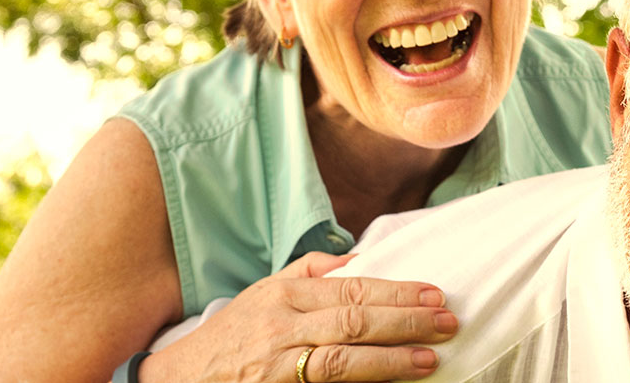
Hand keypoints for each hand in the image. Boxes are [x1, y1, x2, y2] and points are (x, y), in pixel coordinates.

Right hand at [140, 252, 455, 381]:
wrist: (181, 380)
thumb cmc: (230, 337)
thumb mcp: (262, 294)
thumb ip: (310, 273)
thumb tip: (360, 259)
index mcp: (283, 295)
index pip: (350, 289)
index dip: (396, 291)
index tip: (434, 293)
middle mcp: (280, 326)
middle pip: (353, 321)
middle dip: (405, 321)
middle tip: (448, 322)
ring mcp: (278, 364)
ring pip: (342, 359)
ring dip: (391, 358)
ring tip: (429, 357)